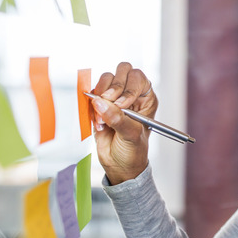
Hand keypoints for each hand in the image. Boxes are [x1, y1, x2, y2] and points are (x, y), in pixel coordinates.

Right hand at [90, 62, 157, 184]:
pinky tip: (99, 123)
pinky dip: (92, 106)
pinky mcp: (99, 104)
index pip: (138, 78)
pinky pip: (92, 93)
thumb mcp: (131, 135)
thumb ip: (118, 118)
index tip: (122, 105)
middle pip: (122, 71)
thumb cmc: (133, 151)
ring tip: (103, 119)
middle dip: (114, 87)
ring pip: (106, 79)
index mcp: (146, 98)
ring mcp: (114, 97)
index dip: (128, 87)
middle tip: (109, 103)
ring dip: (101, 97)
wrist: (119, 165)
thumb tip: (100, 102)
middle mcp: (131, 94)